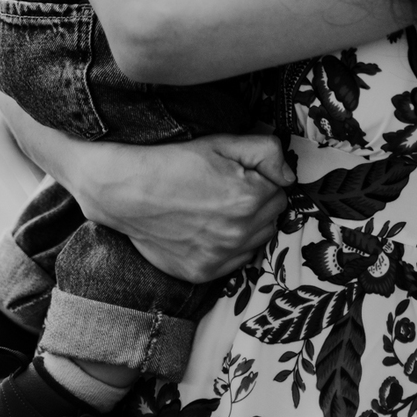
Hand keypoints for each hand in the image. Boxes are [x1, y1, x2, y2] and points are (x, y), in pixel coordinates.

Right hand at [80, 132, 294, 281]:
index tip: (240, 174)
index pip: (280, 190)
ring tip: (217, 209)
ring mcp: (221, 256)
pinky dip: (229, 247)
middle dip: (258, 202)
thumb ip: (265, 153)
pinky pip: (235, 262)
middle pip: (272, 217)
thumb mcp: (221, 143)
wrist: (128, 192)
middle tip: (227, 189)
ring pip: (256, 241)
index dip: (262, 179)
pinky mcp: (204, 272)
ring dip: (247, 227)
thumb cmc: (173, 162)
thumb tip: (289, 175)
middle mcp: (239, 232)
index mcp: (249, 197)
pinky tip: (208, 229)